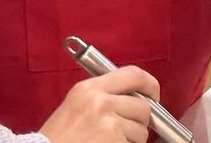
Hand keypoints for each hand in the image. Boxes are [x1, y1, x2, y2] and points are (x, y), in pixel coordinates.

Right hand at [39, 64, 156, 142]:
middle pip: (143, 106)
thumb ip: (103, 95)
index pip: (134, 74)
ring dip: (132, 139)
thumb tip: (137, 96)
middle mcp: (101, 102)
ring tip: (110, 142)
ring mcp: (109, 124)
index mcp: (90, 89)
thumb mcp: (75, 105)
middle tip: (126, 130)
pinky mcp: (114, 142)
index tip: (153, 96)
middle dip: (140, 121)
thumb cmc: (57, 137)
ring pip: (141, 130)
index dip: (150, 85)